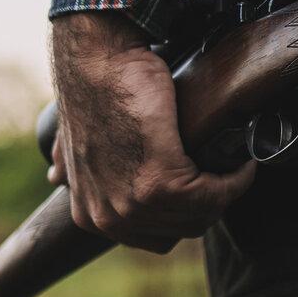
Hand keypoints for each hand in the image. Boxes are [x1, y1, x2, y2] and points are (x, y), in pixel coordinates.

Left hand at [49, 12, 254, 252]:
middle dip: (209, 205)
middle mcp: (108, 218)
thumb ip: (74, 168)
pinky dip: (235, 180)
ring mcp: (133, 203)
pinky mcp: (160, 179)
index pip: (156, 238)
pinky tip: (240, 163)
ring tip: (235, 168)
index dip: (185, 214)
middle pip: (182, 229)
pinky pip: (213, 194)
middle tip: (226, 175)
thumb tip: (56, 174)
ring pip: (202, 215)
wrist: (99, 59)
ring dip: (227, 191)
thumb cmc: (98, 90)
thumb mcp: (76, 142)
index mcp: (90, 215)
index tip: (204, 186)